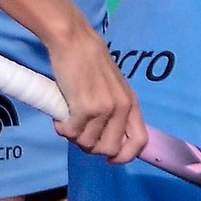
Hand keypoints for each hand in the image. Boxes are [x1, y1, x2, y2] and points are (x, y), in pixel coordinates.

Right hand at [46, 21, 146, 163]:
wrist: (74, 41)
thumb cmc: (90, 63)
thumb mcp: (112, 87)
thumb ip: (115, 110)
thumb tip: (108, 141)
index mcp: (131, 103)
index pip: (140, 141)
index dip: (125, 156)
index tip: (109, 158)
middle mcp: (122, 108)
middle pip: (109, 150)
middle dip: (90, 147)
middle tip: (79, 132)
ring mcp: (104, 109)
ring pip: (87, 144)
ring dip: (73, 136)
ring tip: (68, 118)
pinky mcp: (84, 108)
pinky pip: (71, 133)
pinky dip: (62, 128)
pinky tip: (60, 115)